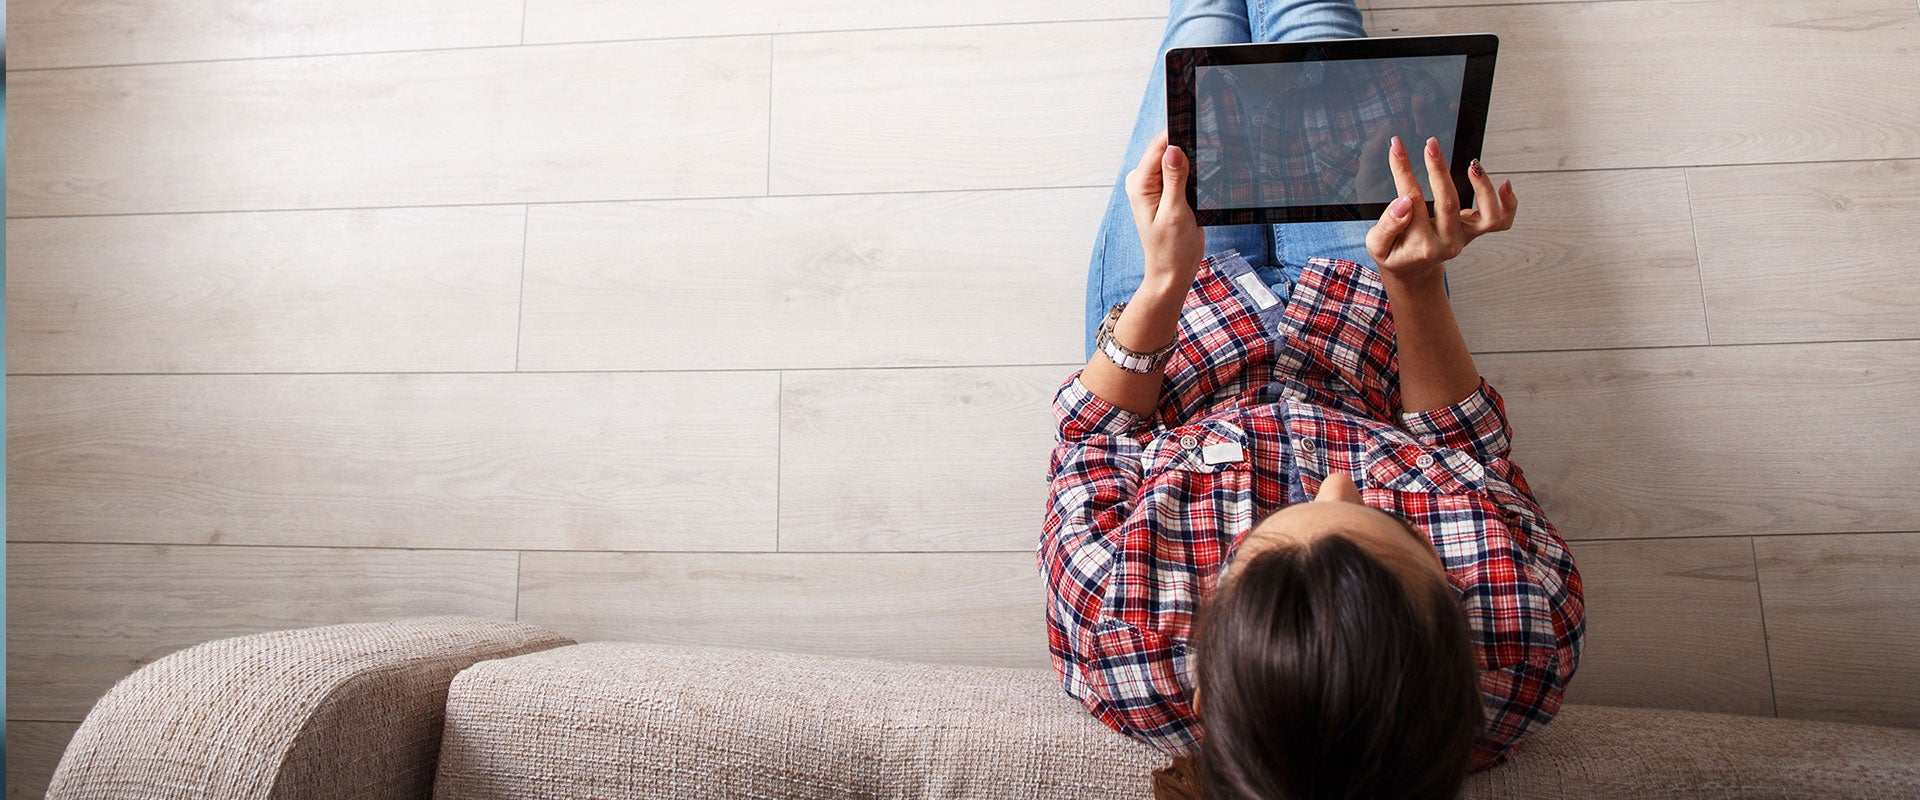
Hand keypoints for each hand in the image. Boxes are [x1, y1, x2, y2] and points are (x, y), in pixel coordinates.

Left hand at [1127, 130, 1206, 290]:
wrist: (1174, 270)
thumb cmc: (1171, 248)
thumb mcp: (1175, 213)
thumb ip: (1174, 179)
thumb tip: (1173, 149)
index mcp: (1140, 184)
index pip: (1158, 146)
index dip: (1179, 134)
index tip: (1200, 126)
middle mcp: (1145, 181)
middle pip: (1167, 148)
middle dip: (1187, 147)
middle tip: (1210, 152)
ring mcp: (1156, 185)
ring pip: (1177, 158)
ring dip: (1192, 160)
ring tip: (1205, 173)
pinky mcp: (1169, 191)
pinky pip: (1181, 171)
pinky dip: (1193, 172)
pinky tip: (1202, 180)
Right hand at [1365, 135, 1516, 283]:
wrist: (1413, 270)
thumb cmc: (1395, 253)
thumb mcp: (1377, 245)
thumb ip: (1388, 225)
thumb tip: (1404, 202)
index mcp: (1421, 246)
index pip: (1411, 200)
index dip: (1403, 170)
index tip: (1397, 147)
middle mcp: (1448, 242)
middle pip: (1448, 202)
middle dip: (1438, 169)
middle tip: (1430, 145)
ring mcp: (1464, 237)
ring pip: (1487, 215)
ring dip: (1483, 187)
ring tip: (1472, 164)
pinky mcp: (1475, 232)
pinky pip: (1501, 221)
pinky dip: (1508, 204)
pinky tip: (1505, 183)